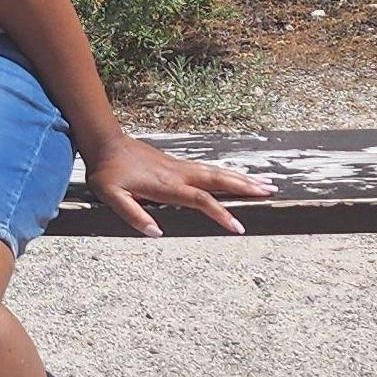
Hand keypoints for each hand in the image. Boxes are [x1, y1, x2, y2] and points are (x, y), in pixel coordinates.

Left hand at [85, 135, 276, 237]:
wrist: (105, 143)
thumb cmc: (107, 172)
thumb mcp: (111, 197)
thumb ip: (132, 215)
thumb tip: (156, 234)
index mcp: (166, 186)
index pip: (201, 200)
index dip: (220, 214)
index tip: (238, 227)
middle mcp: (179, 174)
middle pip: (218, 180)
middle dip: (245, 188)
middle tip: (271, 193)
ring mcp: (180, 167)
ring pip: (217, 172)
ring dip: (242, 178)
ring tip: (267, 183)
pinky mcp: (178, 164)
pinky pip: (209, 169)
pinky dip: (228, 173)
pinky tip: (238, 176)